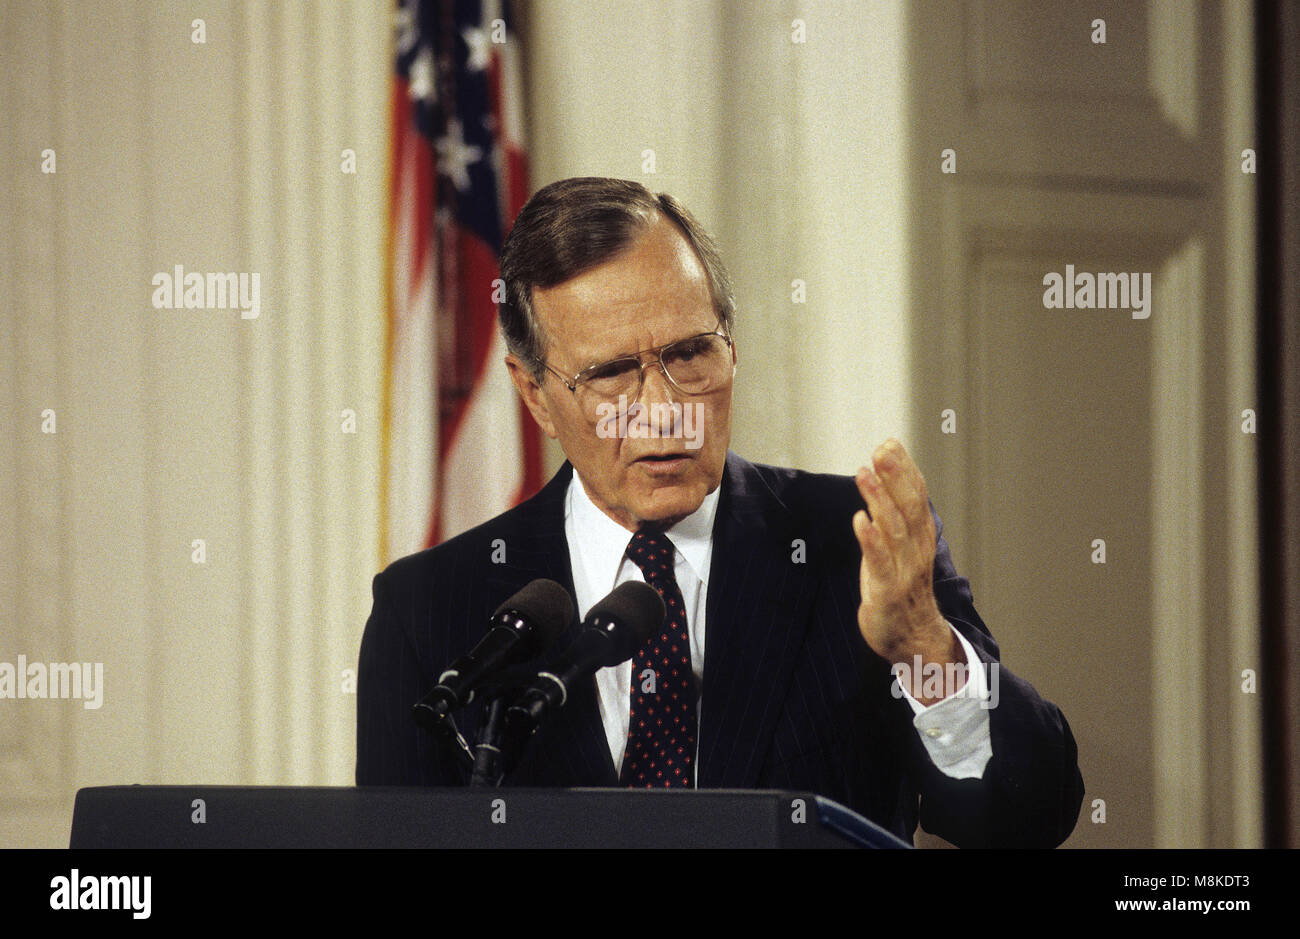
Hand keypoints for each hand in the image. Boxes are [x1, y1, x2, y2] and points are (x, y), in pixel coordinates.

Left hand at [852, 439, 962, 702]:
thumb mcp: (899, 547)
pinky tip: (859, 520)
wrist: (912, 640)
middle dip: (896, 476)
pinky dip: (871, 540)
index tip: (891, 442)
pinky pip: (879, 562)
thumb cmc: (900, 589)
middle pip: (909, 506)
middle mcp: (915, 550)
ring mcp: (903, 571)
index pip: (916, 495)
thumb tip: (882, 477)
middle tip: (882, 449)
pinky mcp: (886, 592)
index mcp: (920, 538)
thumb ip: (893, 514)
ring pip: (895, 529)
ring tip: (866, 474)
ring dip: (880, 500)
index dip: (905, 469)